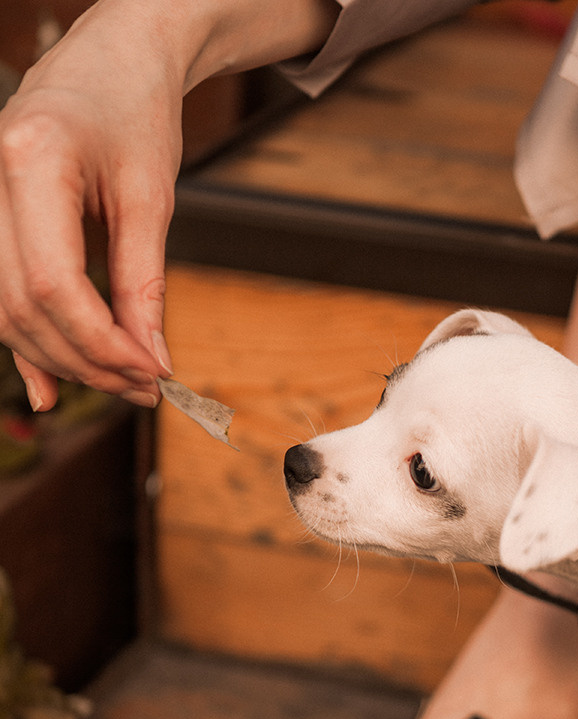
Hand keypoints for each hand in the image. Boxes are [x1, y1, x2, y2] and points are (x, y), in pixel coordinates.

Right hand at [0, 0, 339, 410]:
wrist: (112, 60)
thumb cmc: (135, 110)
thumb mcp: (151, 195)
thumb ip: (145, 281)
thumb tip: (152, 358)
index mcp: (30, 162)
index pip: (54, 284)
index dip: (103, 343)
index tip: (152, 374)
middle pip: (23, 306)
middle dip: (86, 360)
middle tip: (144, 388)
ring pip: (4, 311)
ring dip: (63, 359)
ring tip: (122, 383)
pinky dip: (29, 346)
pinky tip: (50, 389)